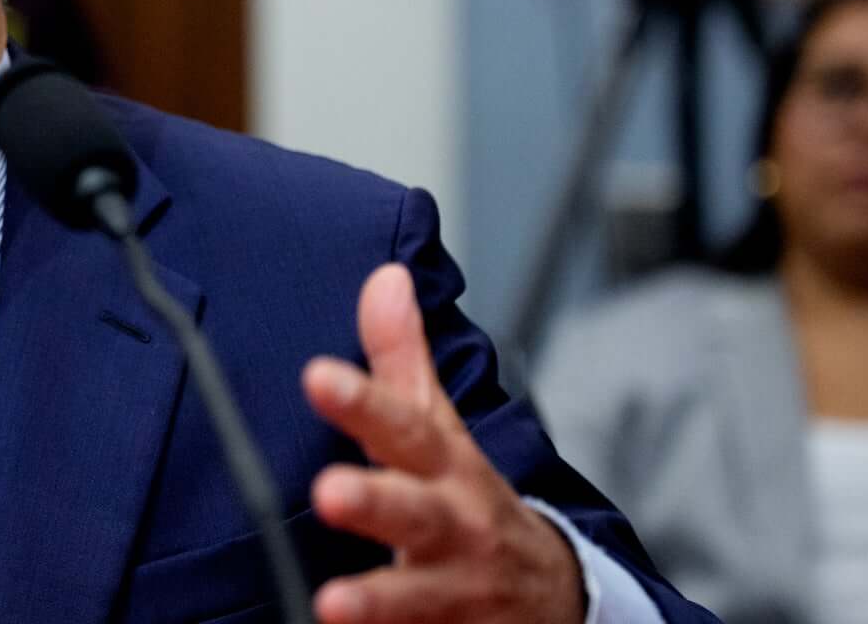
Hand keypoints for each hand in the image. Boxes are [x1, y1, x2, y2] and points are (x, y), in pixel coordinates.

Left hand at [301, 264, 583, 623]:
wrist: (551, 594)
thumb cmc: (467, 498)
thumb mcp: (439, 429)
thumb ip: (401, 360)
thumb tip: (384, 276)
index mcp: (446, 468)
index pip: (404, 426)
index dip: (363, 401)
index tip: (317, 376)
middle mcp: (456, 527)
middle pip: (417, 512)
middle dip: (378, 502)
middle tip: (329, 490)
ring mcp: (458, 591)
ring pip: (421, 596)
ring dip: (379, 600)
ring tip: (331, 603)